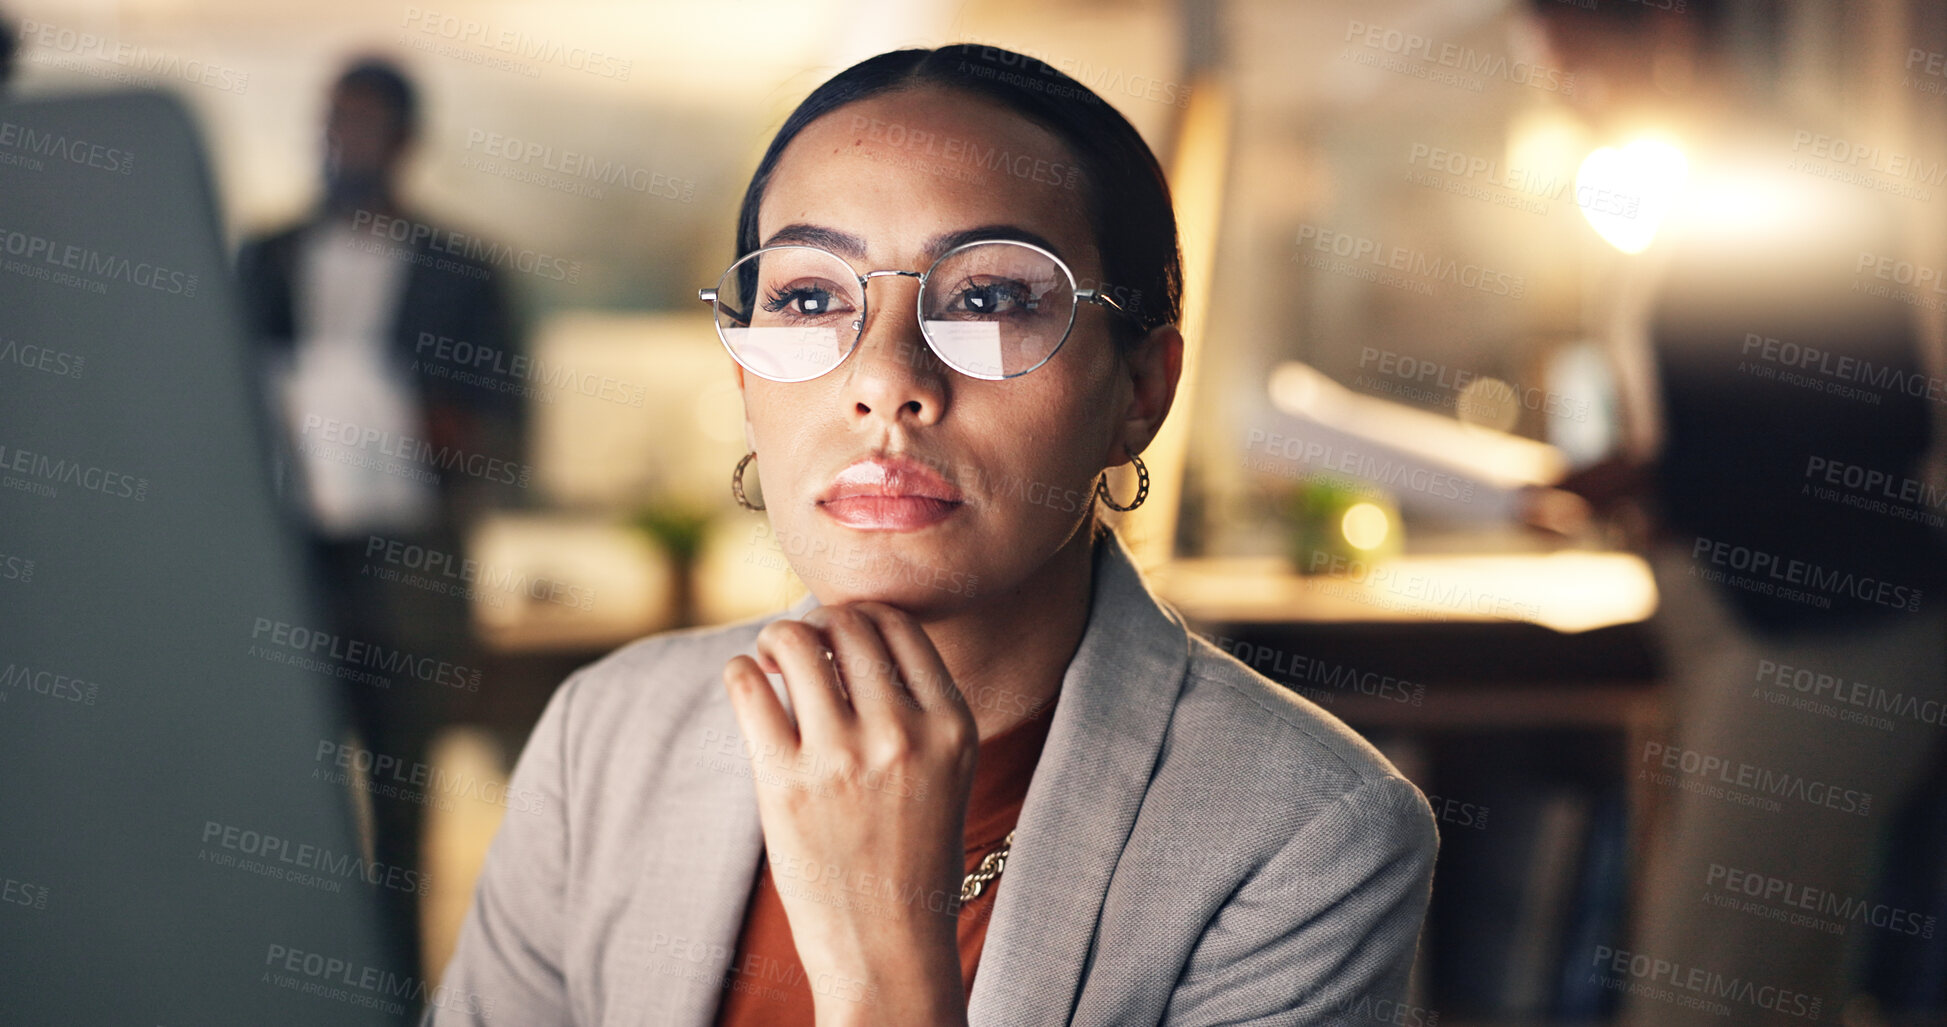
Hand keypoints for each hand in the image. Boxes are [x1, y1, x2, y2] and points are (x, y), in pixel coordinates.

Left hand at [722, 602, 977, 1026]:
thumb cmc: (910, 858)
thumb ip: (914, 707)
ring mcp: (844, 758)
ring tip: (767, 662)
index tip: (836, 634)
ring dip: (773, 640)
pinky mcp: (786, 785)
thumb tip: (847, 633)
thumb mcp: (945, 772)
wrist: (888, 950)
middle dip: (814, 624)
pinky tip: (745, 686)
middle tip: (795, 647)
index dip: (858, 617)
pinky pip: (749, 689)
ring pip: (793, 642)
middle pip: (846, 625)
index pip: (898, 625)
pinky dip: (739, 673)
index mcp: (952, 725)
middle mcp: (904, 733)